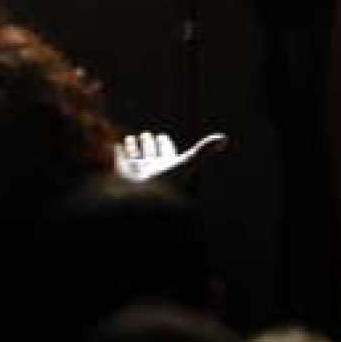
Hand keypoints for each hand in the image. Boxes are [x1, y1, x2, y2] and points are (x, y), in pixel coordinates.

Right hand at [114, 130, 228, 183]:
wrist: (141, 204)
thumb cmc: (165, 187)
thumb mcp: (186, 164)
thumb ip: (203, 151)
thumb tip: (225, 138)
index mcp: (167, 167)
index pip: (165, 152)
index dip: (163, 144)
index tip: (162, 138)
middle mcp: (151, 170)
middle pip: (151, 153)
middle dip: (148, 144)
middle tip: (146, 136)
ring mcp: (135, 173)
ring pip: (135, 157)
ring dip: (133, 148)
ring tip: (131, 141)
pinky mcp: (120, 175)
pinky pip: (119, 161)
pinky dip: (117, 153)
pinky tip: (115, 148)